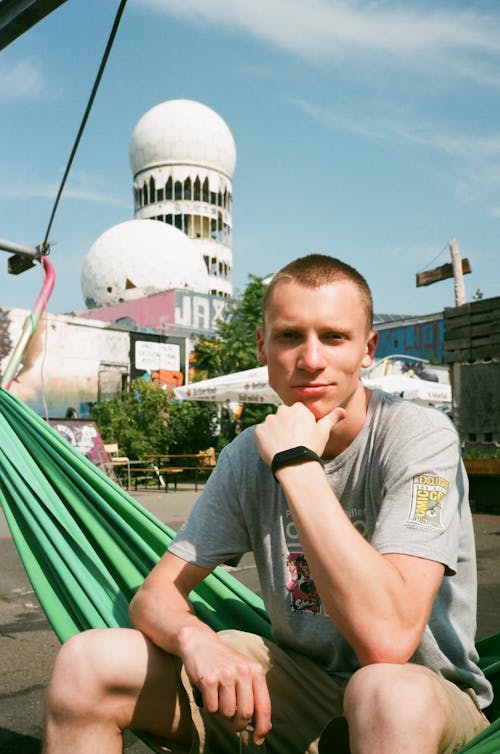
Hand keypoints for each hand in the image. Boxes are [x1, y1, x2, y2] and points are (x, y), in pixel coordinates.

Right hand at [179, 628, 271, 744]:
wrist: (200, 643)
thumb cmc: (224, 663)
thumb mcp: (244, 673)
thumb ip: (254, 696)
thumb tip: (264, 727)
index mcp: (256, 671)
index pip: (264, 706)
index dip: (262, 727)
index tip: (258, 739)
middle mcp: (243, 671)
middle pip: (245, 714)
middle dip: (238, 724)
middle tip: (231, 719)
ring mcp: (225, 675)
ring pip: (228, 713)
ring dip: (222, 713)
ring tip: (218, 699)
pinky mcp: (208, 679)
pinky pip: (212, 709)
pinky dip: (209, 708)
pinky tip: (208, 693)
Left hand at [255, 402, 344, 465]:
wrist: (294, 463)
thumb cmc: (311, 446)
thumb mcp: (324, 431)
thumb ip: (331, 418)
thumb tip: (342, 411)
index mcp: (298, 408)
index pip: (297, 413)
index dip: (299, 425)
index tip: (302, 436)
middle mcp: (282, 410)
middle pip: (283, 417)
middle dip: (286, 426)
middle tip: (292, 442)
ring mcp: (269, 420)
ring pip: (272, 425)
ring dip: (275, 432)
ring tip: (283, 447)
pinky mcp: (259, 431)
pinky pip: (261, 433)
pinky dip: (266, 440)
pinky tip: (274, 449)